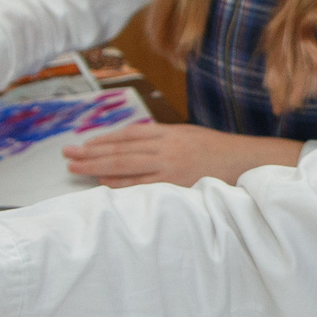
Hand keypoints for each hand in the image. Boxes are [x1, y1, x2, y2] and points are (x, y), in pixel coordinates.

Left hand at [60, 121, 302, 187]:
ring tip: (75, 168)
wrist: (248, 162)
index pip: (128, 134)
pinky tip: (103, 182)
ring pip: (125, 164)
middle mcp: (167, 146)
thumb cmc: (220, 152)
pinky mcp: (176, 183)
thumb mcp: (190, 137)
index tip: (82, 143)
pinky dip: (120, 183)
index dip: (103, 139)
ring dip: (97, 166)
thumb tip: (135, 147)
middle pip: (120, 148)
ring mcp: (170, 165)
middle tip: (67, 155)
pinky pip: (141, 184)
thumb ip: (163, 140)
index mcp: (170, 132)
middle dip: (91, 152)